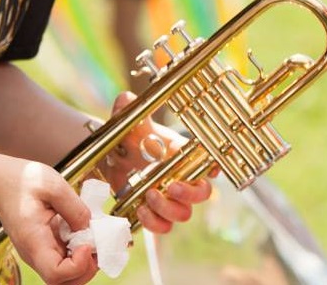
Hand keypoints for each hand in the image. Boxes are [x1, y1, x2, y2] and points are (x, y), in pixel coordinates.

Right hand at [0, 154, 98, 284]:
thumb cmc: (21, 181)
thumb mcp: (53, 185)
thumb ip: (75, 208)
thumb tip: (90, 228)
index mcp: (32, 240)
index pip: (55, 274)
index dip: (78, 266)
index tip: (87, 243)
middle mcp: (34, 253)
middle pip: (62, 282)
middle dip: (86, 269)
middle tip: (98, 244)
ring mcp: (39, 252)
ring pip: (64, 275)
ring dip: (84, 263)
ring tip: (94, 238)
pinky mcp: (44, 247)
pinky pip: (64, 261)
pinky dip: (79, 255)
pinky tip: (86, 234)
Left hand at [100, 92, 213, 233]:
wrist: (111, 161)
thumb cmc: (128, 141)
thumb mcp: (128, 126)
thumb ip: (127, 112)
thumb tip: (125, 99)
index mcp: (184, 156)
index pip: (210, 163)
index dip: (216, 168)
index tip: (212, 168)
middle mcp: (182, 179)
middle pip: (202, 194)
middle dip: (189, 193)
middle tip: (171, 186)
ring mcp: (170, 200)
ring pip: (183, 214)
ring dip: (168, 209)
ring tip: (149, 197)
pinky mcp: (155, 214)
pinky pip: (164, 227)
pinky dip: (154, 223)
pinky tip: (140, 211)